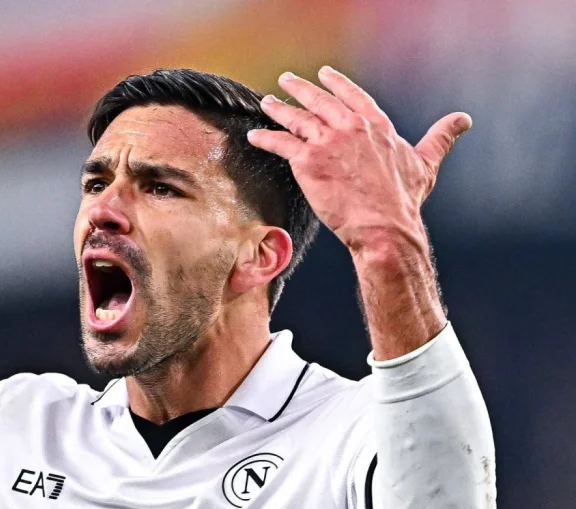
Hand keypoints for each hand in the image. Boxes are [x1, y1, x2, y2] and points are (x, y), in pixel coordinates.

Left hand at [247, 67, 470, 255]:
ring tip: (267, 103)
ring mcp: (326, 142)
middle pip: (319, 101)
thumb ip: (440, 137)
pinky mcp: (307, 162)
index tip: (325, 74)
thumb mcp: (426, 162)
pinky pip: (280, 144)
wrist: (384, 225)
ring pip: (297, 119)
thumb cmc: (404, 200)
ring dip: (279, 109)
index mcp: (376, 126)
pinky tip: (254, 136)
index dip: (336, 84)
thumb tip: (463, 120)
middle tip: (287, 81)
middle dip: (301, 89)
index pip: (352, 96)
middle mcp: (350, 128)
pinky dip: (265, 138)